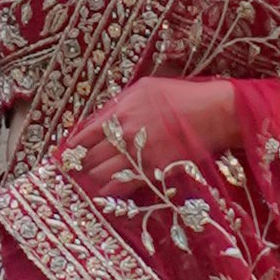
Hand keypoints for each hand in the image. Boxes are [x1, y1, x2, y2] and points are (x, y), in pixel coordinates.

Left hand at [56, 75, 236, 194]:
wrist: (213, 112)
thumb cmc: (181, 95)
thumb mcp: (145, 88)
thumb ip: (120, 103)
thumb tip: (101, 119)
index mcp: (120, 111)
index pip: (85, 134)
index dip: (73, 147)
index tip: (66, 155)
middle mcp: (125, 134)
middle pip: (91, 156)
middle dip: (82, 164)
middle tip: (77, 170)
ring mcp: (138, 154)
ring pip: (102, 173)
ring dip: (94, 178)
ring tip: (91, 181)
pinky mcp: (153, 170)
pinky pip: (123, 186)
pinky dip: (110, 190)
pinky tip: (105, 191)